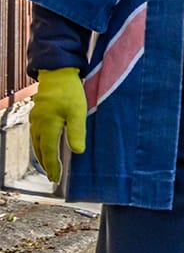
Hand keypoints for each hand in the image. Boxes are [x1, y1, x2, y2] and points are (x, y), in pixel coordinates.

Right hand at [30, 68, 85, 183]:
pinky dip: (40, 145)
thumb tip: (78, 151)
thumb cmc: (69, 92)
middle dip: (46, 165)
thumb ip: (76, 131)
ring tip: (49, 166)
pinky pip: (36, 135)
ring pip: (36, 143)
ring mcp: (36, 120)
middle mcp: (38, 125)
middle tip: (53, 177)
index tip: (56, 179)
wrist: (57, 74)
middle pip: (40, 151)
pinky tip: (45, 146)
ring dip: (42, 156)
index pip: (49, 153)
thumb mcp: (77, 111)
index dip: (53, 167)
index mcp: (47, 127)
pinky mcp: (37, 114)